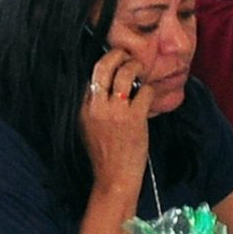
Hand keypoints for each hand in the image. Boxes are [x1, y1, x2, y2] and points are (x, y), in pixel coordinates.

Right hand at [79, 47, 152, 194]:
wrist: (114, 178)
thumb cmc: (104, 154)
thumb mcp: (88, 128)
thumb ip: (93, 107)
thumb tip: (106, 84)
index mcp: (83, 108)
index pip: (90, 75)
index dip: (103, 63)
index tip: (112, 60)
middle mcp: (97, 106)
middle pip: (103, 66)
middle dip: (117, 55)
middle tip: (126, 55)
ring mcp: (116, 112)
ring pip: (126, 73)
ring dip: (135, 67)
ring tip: (140, 70)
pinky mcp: (134, 119)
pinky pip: (145, 91)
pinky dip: (149, 89)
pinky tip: (149, 95)